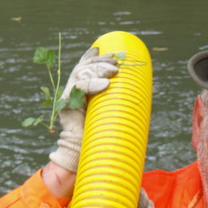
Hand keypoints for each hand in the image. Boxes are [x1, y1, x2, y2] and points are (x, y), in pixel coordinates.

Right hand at [48, 47, 118, 172]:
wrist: (83, 156)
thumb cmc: (101, 138)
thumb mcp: (111, 115)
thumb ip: (118, 103)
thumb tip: (140, 94)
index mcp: (83, 92)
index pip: (86, 68)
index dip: (95, 57)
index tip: (108, 50)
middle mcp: (74, 92)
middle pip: (84, 67)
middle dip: (101, 62)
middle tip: (117, 63)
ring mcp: (69, 97)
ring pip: (81, 73)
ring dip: (98, 69)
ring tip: (113, 72)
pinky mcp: (66, 105)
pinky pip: (79, 88)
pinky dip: (92, 84)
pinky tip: (104, 85)